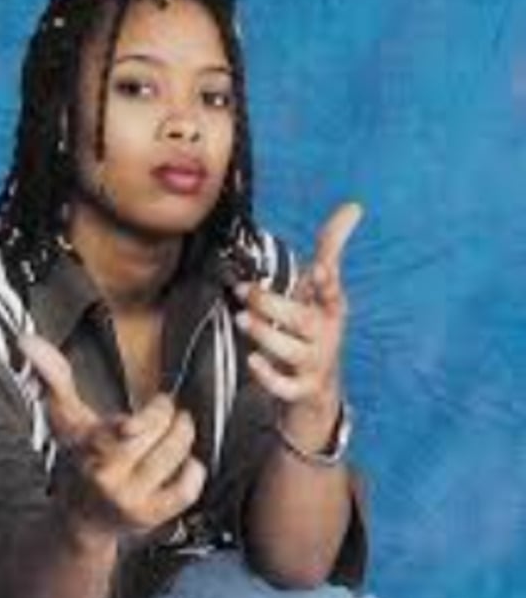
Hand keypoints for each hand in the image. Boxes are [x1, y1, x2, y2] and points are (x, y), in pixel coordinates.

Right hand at [19, 333, 206, 536]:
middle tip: (166, 410)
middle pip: (156, 434)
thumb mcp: (66, 419)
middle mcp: (109, 475)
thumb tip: (27, 340)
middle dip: (168, 415)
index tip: (156, 405)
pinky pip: (187, 490)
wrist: (82, 520)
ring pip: (175, 456)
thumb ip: (52, 377)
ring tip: (178, 429)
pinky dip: (193, 471)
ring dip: (183, 436)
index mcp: (89, 447)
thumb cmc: (78, 461)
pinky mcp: (152, 515)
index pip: (124, 431)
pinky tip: (185, 462)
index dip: (147, 419)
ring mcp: (132, 498)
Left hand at [234, 202, 361, 448]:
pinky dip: (269, 376)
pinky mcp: (302, 391)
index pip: (332, 292)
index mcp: (331, 308)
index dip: (327, 282)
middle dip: (274, 306)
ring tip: (242, 320)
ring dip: (266, 335)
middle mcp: (326, 336)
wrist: (319, 389)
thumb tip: (354, 207)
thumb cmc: (315, 330)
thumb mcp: (323, 291)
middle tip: (245, 293)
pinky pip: (287, 387)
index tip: (321, 268)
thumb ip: (331, 247)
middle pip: (303, 321)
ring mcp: (315, 365)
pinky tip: (252, 361)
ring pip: (293, 352)